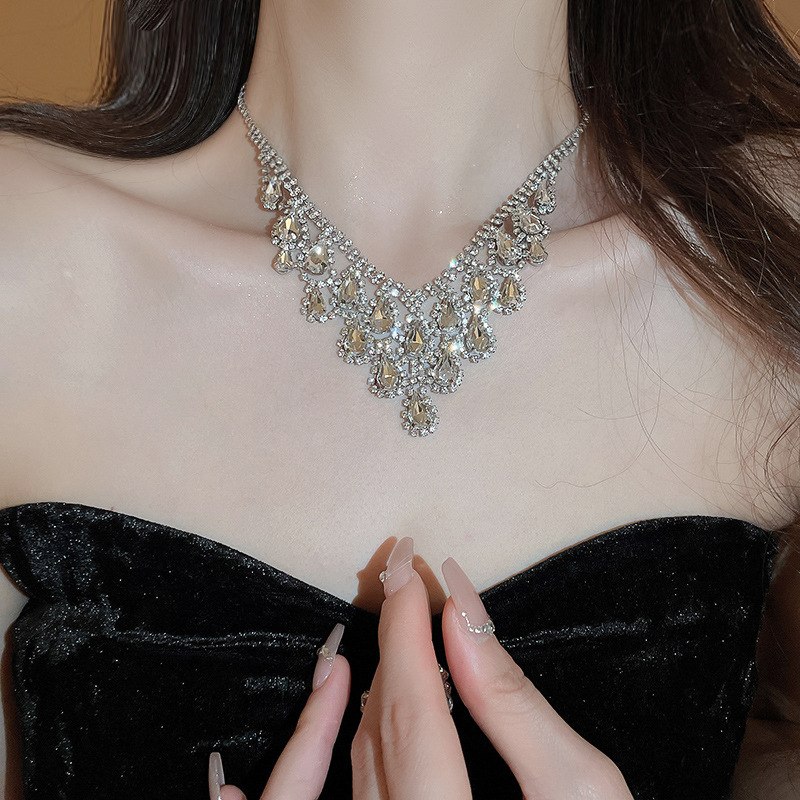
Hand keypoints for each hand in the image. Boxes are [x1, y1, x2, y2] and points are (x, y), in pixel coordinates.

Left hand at [210, 536, 634, 798]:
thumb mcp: (581, 793)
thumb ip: (514, 711)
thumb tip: (463, 620)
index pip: (411, 706)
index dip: (406, 630)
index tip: (409, 567)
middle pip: (379, 731)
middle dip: (386, 645)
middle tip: (397, 575)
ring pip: (355, 767)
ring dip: (360, 691)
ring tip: (374, 631)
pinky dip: (319, 759)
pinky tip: (309, 718)